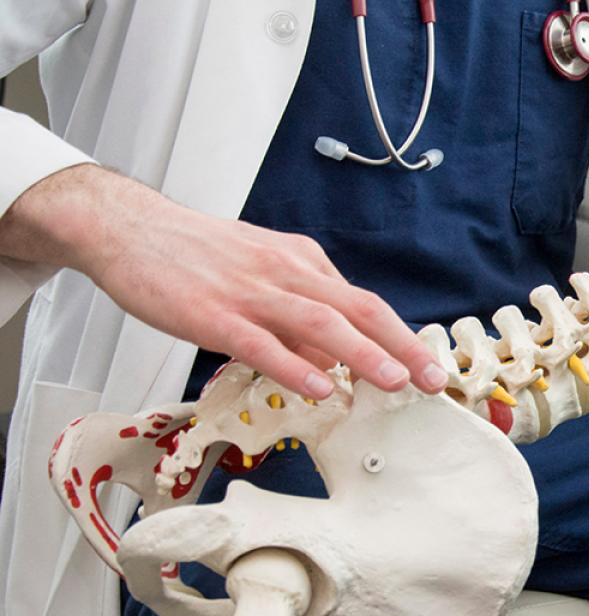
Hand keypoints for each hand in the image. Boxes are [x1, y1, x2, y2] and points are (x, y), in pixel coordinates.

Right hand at [0, 164, 447, 398]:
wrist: (127, 228)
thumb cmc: (196, 256)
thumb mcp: (262, 275)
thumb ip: (298, 318)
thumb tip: (333, 363)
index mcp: (303, 264)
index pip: (364, 303)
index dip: (402, 336)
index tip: (429, 365)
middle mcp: (287, 273)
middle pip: (358, 309)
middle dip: (402, 346)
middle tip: (434, 379)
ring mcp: (251, 292)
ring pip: (319, 323)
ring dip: (362, 354)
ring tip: (393, 382)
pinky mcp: (212, 313)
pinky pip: (260, 342)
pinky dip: (292, 365)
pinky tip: (317, 387)